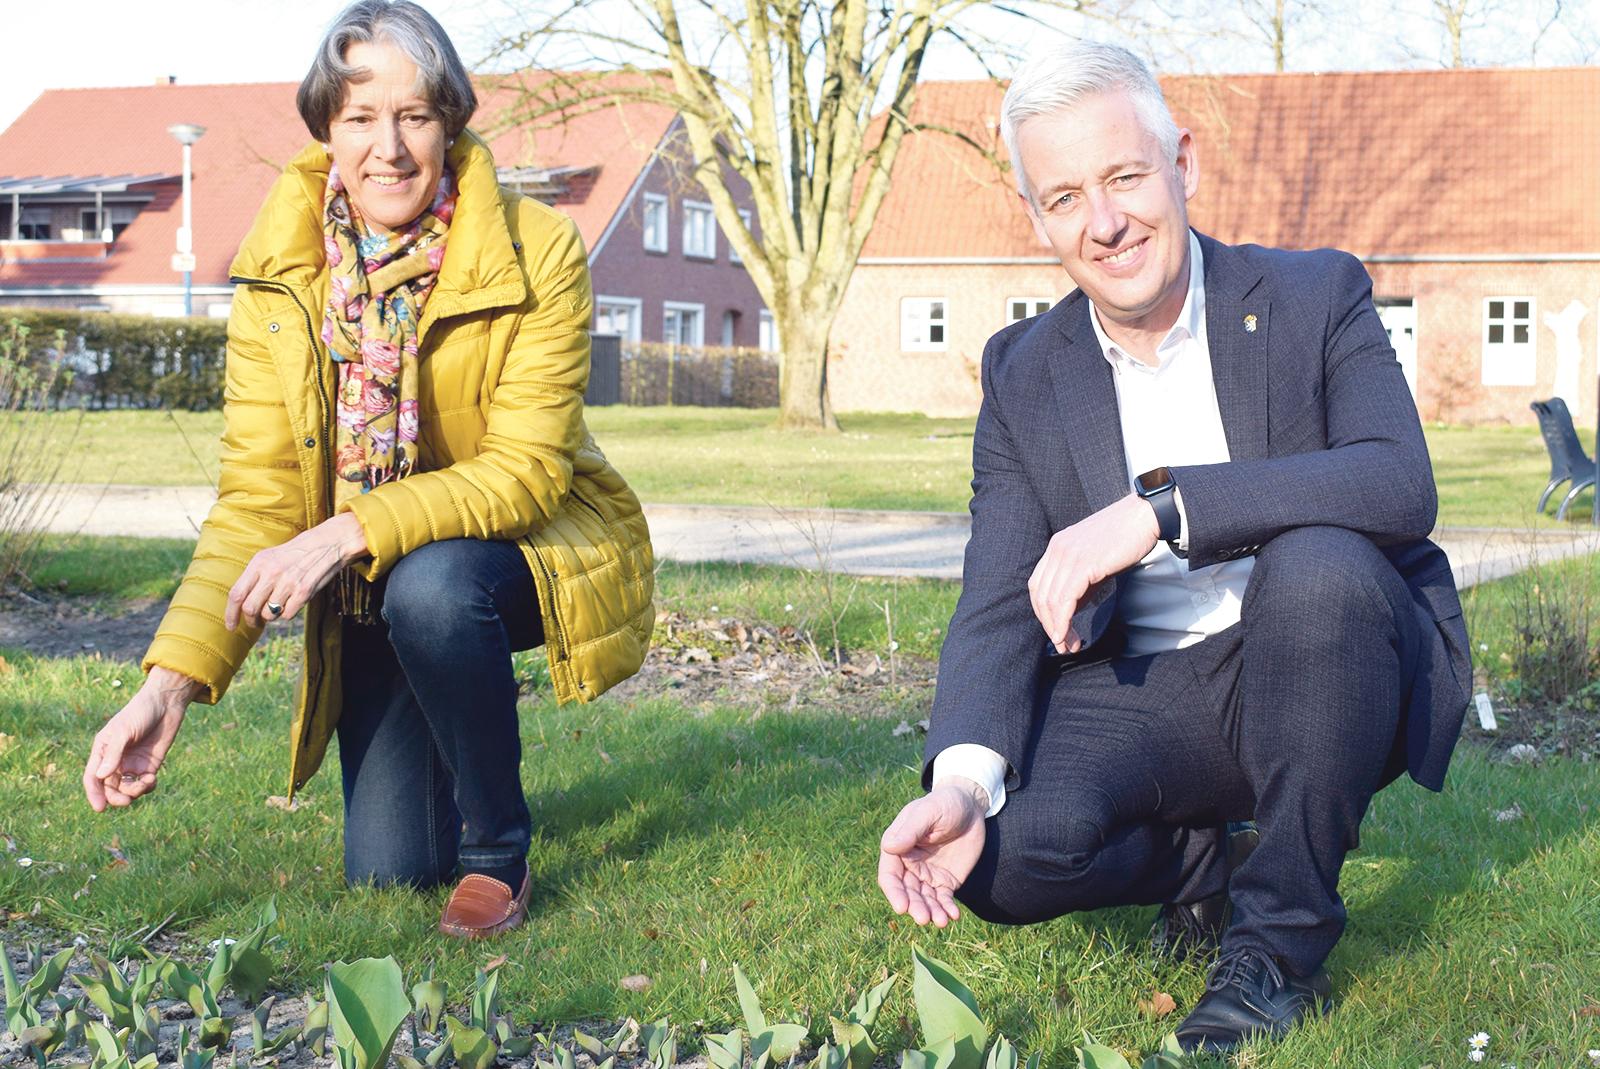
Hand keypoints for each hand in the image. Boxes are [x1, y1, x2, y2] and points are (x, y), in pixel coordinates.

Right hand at [83, 667, 201, 811]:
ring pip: (127, 789)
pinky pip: (144, 784)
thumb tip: (102, 776)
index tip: (100, 808)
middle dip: (116, 798)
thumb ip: (113, 753)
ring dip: (135, 792)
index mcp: (102, 751)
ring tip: (147, 782)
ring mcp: (132, 764)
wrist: (166, 704)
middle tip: (127, 800)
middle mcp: (115, 760)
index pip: (93, 778)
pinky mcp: (150, 765)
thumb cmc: (140, 712)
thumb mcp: (124, 731)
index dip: (94, 794)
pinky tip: (152, 780)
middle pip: (109, 788)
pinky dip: (147, 787)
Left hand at [226, 513, 366, 628]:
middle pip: (250, 608)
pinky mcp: (304, 591)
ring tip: (278, 607)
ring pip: (269, 614)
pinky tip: (292, 603)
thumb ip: (255, 578)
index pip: (237, 594)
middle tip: (255, 622)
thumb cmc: (295, 554)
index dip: (230, 614)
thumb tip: (241, 604)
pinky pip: (287, 615)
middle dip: (251, 620)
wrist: (327, 544)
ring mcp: (288, 582)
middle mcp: (271, 573)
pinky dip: (287, 614)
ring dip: (271, 616)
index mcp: (259, 563)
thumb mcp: (270, 558)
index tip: (230, 626)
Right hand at [877, 782, 988, 926]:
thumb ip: (911, 829)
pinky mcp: (946, 881)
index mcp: (897, 848)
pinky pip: (944, 899)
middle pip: (907, 893)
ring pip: (925, 900)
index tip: (902, 907)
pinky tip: (953, 915)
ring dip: (931, 912)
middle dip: (915, 907)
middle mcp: (909, 865)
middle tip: (924, 919)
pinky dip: (947, 909)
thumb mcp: (928, 812)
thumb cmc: (944, 803)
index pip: (889, 876)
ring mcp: (927, 875)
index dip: (894, 893)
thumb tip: (889, 847)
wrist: (970, 806)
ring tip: (941, 921)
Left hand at [1029, 493, 1159, 653]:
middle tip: (1062, 644)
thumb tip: (1070, 610)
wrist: (1143, 516)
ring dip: (1056, 627)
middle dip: (1048, 624)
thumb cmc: (1124, 538)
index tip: (1055, 629)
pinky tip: (1066, 634)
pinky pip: (1065, 599)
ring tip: (1067, 645)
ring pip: (1050, 599)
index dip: (1042, 611)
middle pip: (1040, 594)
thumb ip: (1079, 582)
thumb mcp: (1093, 560)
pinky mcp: (1083, 564)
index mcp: (1056, 546)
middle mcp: (1056, 549)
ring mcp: (1067, 555)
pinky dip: (1062, 620)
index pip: (1038, 584)